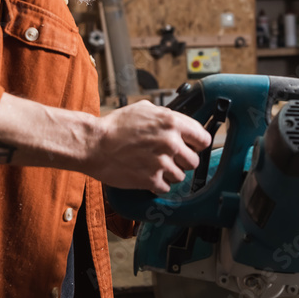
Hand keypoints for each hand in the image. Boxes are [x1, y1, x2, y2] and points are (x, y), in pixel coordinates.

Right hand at [84, 100, 211, 193]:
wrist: (94, 144)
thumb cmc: (115, 126)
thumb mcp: (144, 109)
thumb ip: (165, 116)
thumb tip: (179, 122)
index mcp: (172, 122)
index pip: (204, 138)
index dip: (197, 144)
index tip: (191, 147)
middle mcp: (171, 142)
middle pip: (194, 161)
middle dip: (183, 161)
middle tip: (170, 159)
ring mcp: (162, 162)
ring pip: (181, 176)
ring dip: (170, 174)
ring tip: (154, 167)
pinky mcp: (151, 179)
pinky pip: (166, 188)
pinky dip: (158, 185)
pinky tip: (147, 175)